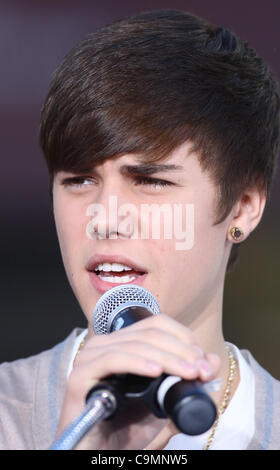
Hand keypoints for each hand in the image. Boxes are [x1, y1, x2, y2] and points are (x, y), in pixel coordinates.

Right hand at [55, 314, 220, 448]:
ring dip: (168, 358)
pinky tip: (156, 372)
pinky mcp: (79, 376)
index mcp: (123, 345)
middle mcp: (105, 346)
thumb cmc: (127, 432)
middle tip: (201, 370)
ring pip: (135, 344)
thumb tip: (212, 361)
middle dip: (181, 350)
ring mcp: (90, 358)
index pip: (157, 324)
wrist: (98, 457)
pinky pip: (112, 359)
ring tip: (189, 374)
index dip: (183, 337)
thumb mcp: (164, 406)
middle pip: (149, 333)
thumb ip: (186, 383)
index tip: (203, 360)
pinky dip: (138, 363)